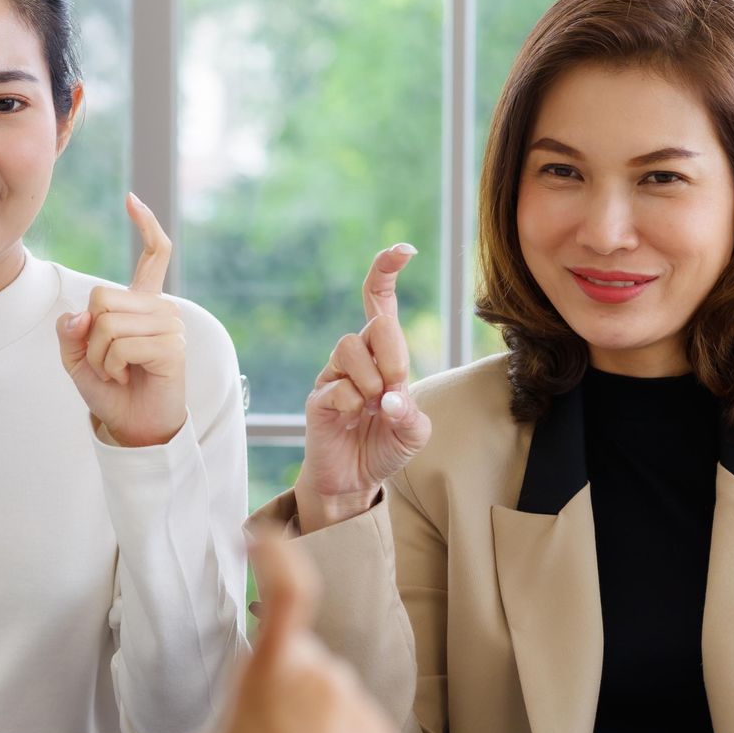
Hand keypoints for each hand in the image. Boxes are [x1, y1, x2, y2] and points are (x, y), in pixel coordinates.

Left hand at [57, 193, 186, 447]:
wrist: (134, 425)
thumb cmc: (110, 390)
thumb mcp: (76, 359)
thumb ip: (70, 333)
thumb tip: (79, 315)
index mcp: (142, 304)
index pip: (154, 255)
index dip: (145, 225)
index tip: (132, 199)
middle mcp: (160, 308)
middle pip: (102, 298)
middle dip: (89, 336)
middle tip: (104, 361)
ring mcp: (170, 326)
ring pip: (107, 324)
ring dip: (99, 356)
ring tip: (116, 371)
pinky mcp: (172, 347)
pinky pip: (121, 345)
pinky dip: (110, 366)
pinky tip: (125, 377)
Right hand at [185, 536, 396, 732]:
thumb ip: (217, 731)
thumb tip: (238, 729)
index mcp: (272, 681)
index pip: (287, 591)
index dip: (277, 556)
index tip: (264, 540)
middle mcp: (323, 685)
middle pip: (291, 661)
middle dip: (269, 691)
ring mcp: (359, 714)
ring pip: (320, 698)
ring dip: (300, 726)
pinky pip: (346, 728)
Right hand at [293, 244, 432, 533]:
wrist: (354, 482)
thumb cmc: (385, 447)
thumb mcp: (415, 432)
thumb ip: (411, 414)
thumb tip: (390, 399)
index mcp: (383, 355)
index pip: (379, 303)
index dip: (386, 273)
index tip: (403, 250)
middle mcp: (356, 359)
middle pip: (373, 325)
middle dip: (393, 355)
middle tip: (395, 389)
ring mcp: (333, 376)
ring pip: (349, 348)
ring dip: (371, 380)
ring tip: (373, 407)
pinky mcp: (318, 399)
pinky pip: (336, 387)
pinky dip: (353, 405)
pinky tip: (354, 421)